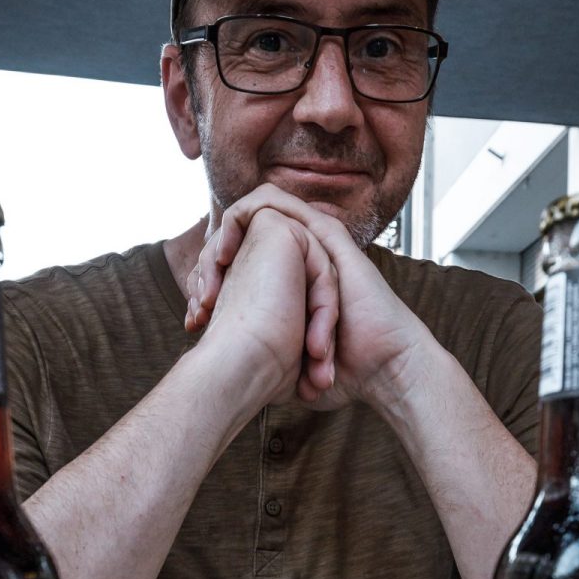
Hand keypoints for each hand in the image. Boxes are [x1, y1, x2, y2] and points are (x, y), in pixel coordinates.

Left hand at [186, 185, 429, 408]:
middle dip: (206, 264)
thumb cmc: (340, 376)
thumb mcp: (284, 365)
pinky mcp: (325, 234)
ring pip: (250, 215)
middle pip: (239, 238)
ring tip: (210, 274)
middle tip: (199, 304)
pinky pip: (272, 202)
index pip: (238, 264)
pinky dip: (239, 218)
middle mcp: (303, 259)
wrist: (383, 372)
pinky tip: (223, 253)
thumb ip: (258, 355)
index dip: (207, 283)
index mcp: (293, 287)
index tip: (195, 320)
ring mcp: (315, 243)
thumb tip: (223, 376)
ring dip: (219, 240)